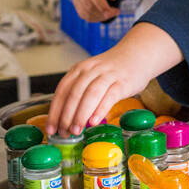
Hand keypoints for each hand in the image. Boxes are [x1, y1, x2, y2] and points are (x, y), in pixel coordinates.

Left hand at [46, 25, 178, 135]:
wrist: (137, 55)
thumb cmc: (112, 71)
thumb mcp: (91, 76)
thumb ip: (80, 93)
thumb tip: (67, 120)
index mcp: (79, 69)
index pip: (62, 91)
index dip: (54, 111)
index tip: (50, 128)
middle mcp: (91, 70)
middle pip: (74, 93)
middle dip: (66, 116)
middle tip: (64, 133)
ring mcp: (108, 75)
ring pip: (90, 94)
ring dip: (81, 115)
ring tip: (76, 131)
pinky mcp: (123, 82)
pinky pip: (110, 96)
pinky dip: (100, 109)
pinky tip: (94, 122)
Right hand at [73, 0, 122, 21]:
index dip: (102, 5)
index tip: (112, 12)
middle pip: (88, 4)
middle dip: (102, 12)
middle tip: (116, 12)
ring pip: (83, 11)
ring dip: (98, 17)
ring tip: (111, 13)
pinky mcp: (76, 0)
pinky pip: (82, 13)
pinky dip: (92, 18)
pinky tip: (103, 15)